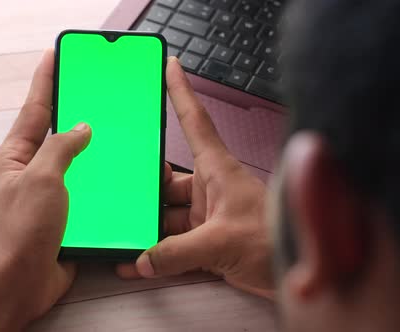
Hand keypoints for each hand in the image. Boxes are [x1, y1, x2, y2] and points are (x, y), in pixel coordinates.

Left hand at [0, 49, 90, 331]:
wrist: (24, 280)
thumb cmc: (23, 229)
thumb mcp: (42, 177)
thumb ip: (62, 148)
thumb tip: (82, 128)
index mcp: (15, 156)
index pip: (33, 109)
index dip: (45, 81)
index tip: (54, 57)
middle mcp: (29, 170)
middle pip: (53, 132)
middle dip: (71, 111)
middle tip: (89, 89)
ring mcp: (46, 192)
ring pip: (72, 160)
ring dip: (89, 147)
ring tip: (108, 128)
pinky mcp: (63, 212)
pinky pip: (83, 186)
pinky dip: (97, 176)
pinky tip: (113, 171)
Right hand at [117, 57, 273, 298]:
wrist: (300, 271)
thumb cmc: (277, 240)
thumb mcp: (223, 241)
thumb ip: (179, 252)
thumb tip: (144, 260)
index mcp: (217, 171)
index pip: (195, 122)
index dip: (182, 93)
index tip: (171, 67)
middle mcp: (210, 188)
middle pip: (167, 179)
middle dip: (145, 186)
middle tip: (121, 194)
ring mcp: (207, 215)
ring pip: (167, 214)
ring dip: (147, 226)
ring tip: (123, 233)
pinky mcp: (208, 242)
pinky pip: (174, 245)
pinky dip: (157, 255)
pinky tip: (138, 265)